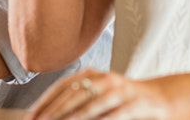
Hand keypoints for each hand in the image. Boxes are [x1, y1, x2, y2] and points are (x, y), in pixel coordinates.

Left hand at [29, 71, 168, 119]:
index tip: (31, 115)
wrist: (157, 99)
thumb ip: (76, 103)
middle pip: (73, 93)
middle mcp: (103, 78)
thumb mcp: (97, 97)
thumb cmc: (122, 100)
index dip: (45, 100)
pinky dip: (102, 119)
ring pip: (92, 102)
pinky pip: (115, 113)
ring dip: (74, 115)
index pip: (62, 86)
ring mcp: (120, 89)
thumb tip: (49, 114)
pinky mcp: (134, 102)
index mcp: (91, 75)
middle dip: (54, 110)